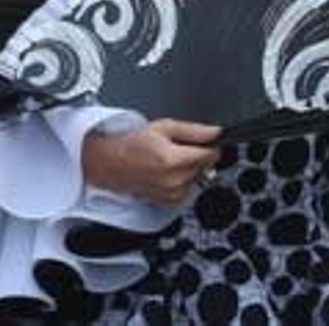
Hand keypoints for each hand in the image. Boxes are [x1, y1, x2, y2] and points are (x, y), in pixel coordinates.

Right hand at [82, 119, 220, 205]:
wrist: (112, 163)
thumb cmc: (133, 144)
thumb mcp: (164, 127)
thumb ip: (194, 130)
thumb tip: (216, 132)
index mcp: (173, 160)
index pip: (211, 155)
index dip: (210, 144)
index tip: (203, 140)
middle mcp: (175, 181)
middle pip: (205, 166)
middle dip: (198, 155)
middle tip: (178, 147)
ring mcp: (173, 194)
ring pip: (198, 177)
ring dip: (191, 168)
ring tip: (170, 158)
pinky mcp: (171, 201)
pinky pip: (189, 188)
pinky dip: (183, 179)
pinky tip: (168, 171)